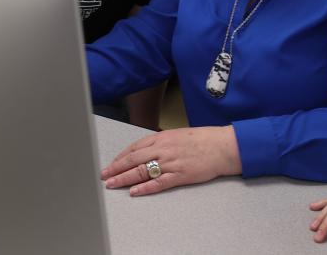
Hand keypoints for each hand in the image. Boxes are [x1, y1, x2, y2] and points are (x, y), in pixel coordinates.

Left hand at [100, 126, 241, 195]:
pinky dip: (145, 187)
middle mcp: (163, 149)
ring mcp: (171, 162)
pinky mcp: (180, 175)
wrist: (222, 146)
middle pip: (133, 159)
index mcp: (162, 137)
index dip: (120, 157)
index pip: (134, 147)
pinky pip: (158, 182)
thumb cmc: (203, 140)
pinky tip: (135, 191)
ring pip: (141, 171)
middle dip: (115, 168)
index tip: (111, 164)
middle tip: (104, 176)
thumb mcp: (178, 135)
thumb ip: (162, 142)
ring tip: (113, 184)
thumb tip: (147, 150)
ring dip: (124, 178)